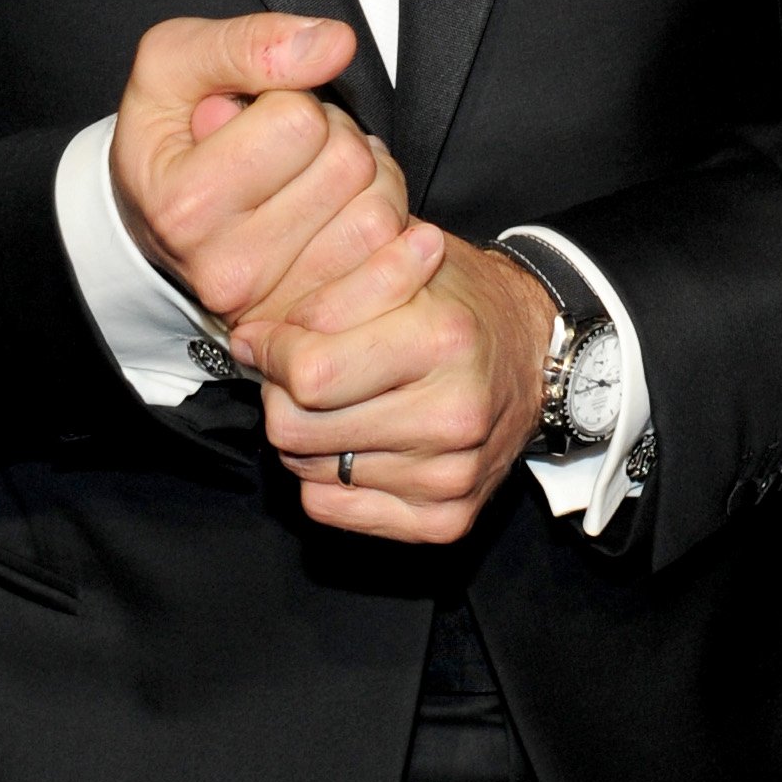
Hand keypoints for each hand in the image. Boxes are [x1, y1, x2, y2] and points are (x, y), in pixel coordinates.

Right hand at [109, 14, 408, 323]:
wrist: (150, 211)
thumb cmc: (165, 129)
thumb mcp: (174, 59)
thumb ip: (250, 42)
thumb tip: (335, 43)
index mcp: (185, 204)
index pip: (298, 119)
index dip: (288, 95)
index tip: (251, 111)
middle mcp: (226, 267)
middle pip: (345, 164)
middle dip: (331, 132)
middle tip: (287, 141)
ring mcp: (272, 302)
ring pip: (376, 209)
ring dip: (361, 172)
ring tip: (310, 169)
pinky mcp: (309, 317)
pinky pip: (387, 252)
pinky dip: (377, 210)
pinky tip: (339, 203)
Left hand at [231, 235, 556, 542]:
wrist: (531, 355)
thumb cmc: (459, 302)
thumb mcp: (402, 261)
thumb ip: (328, 292)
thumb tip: (250, 338)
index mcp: (443, 341)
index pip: (309, 372)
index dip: (271, 350)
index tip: (267, 336)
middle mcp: (453, 417)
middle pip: (298, 429)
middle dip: (280, 393)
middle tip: (297, 368)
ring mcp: (450, 477)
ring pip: (309, 471)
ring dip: (303, 432)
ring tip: (333, 399)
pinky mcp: (445, 520)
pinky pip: (333, 509)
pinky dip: (325, 475)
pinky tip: (351, 438)